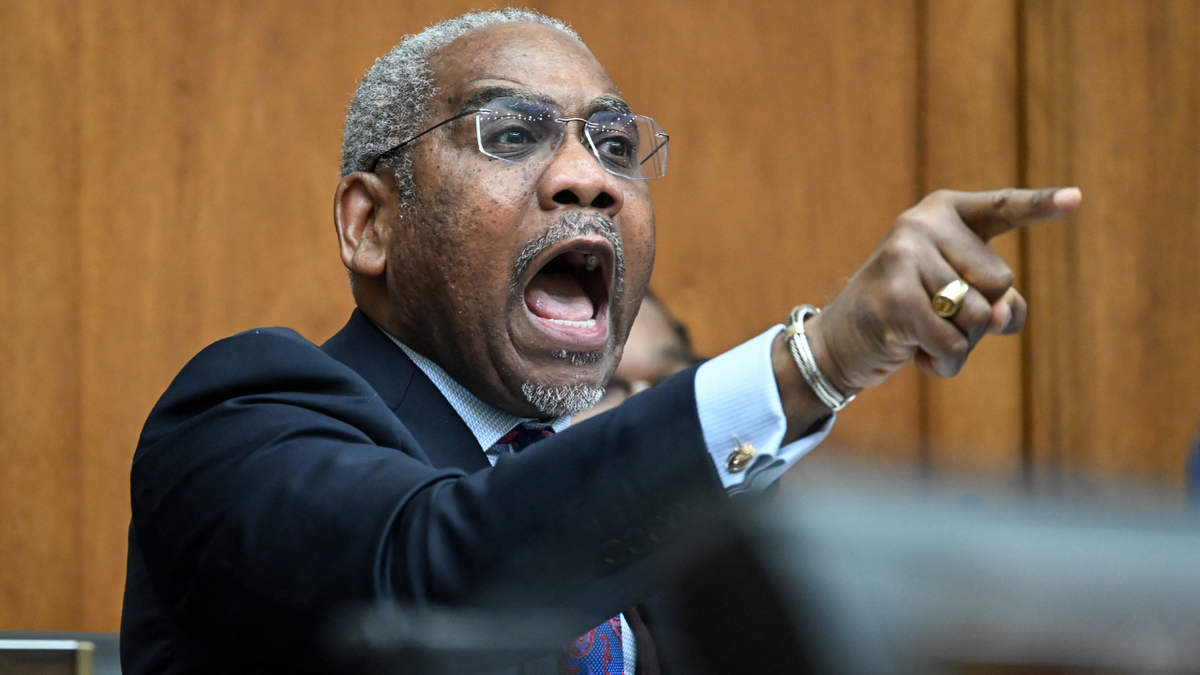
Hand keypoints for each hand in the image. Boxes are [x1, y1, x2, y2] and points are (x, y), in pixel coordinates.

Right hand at [804, 187, 1081, 393]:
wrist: (838, 341)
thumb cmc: (909, 314)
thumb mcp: (961, 299)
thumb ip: (1001, 301)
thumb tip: (1002, 314)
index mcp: (944, 212)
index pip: (1003, 208)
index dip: (1041, 206)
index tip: (1076, 199)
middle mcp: (922, 223)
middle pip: (1000, 281)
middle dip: (978, 314)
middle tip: (933, 314)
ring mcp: (905, 256)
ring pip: (978, 316)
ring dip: (959, 342)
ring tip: (920, 331)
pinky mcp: (895, 296)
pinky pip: (952, 342)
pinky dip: (942, 361)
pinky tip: (913, 351)